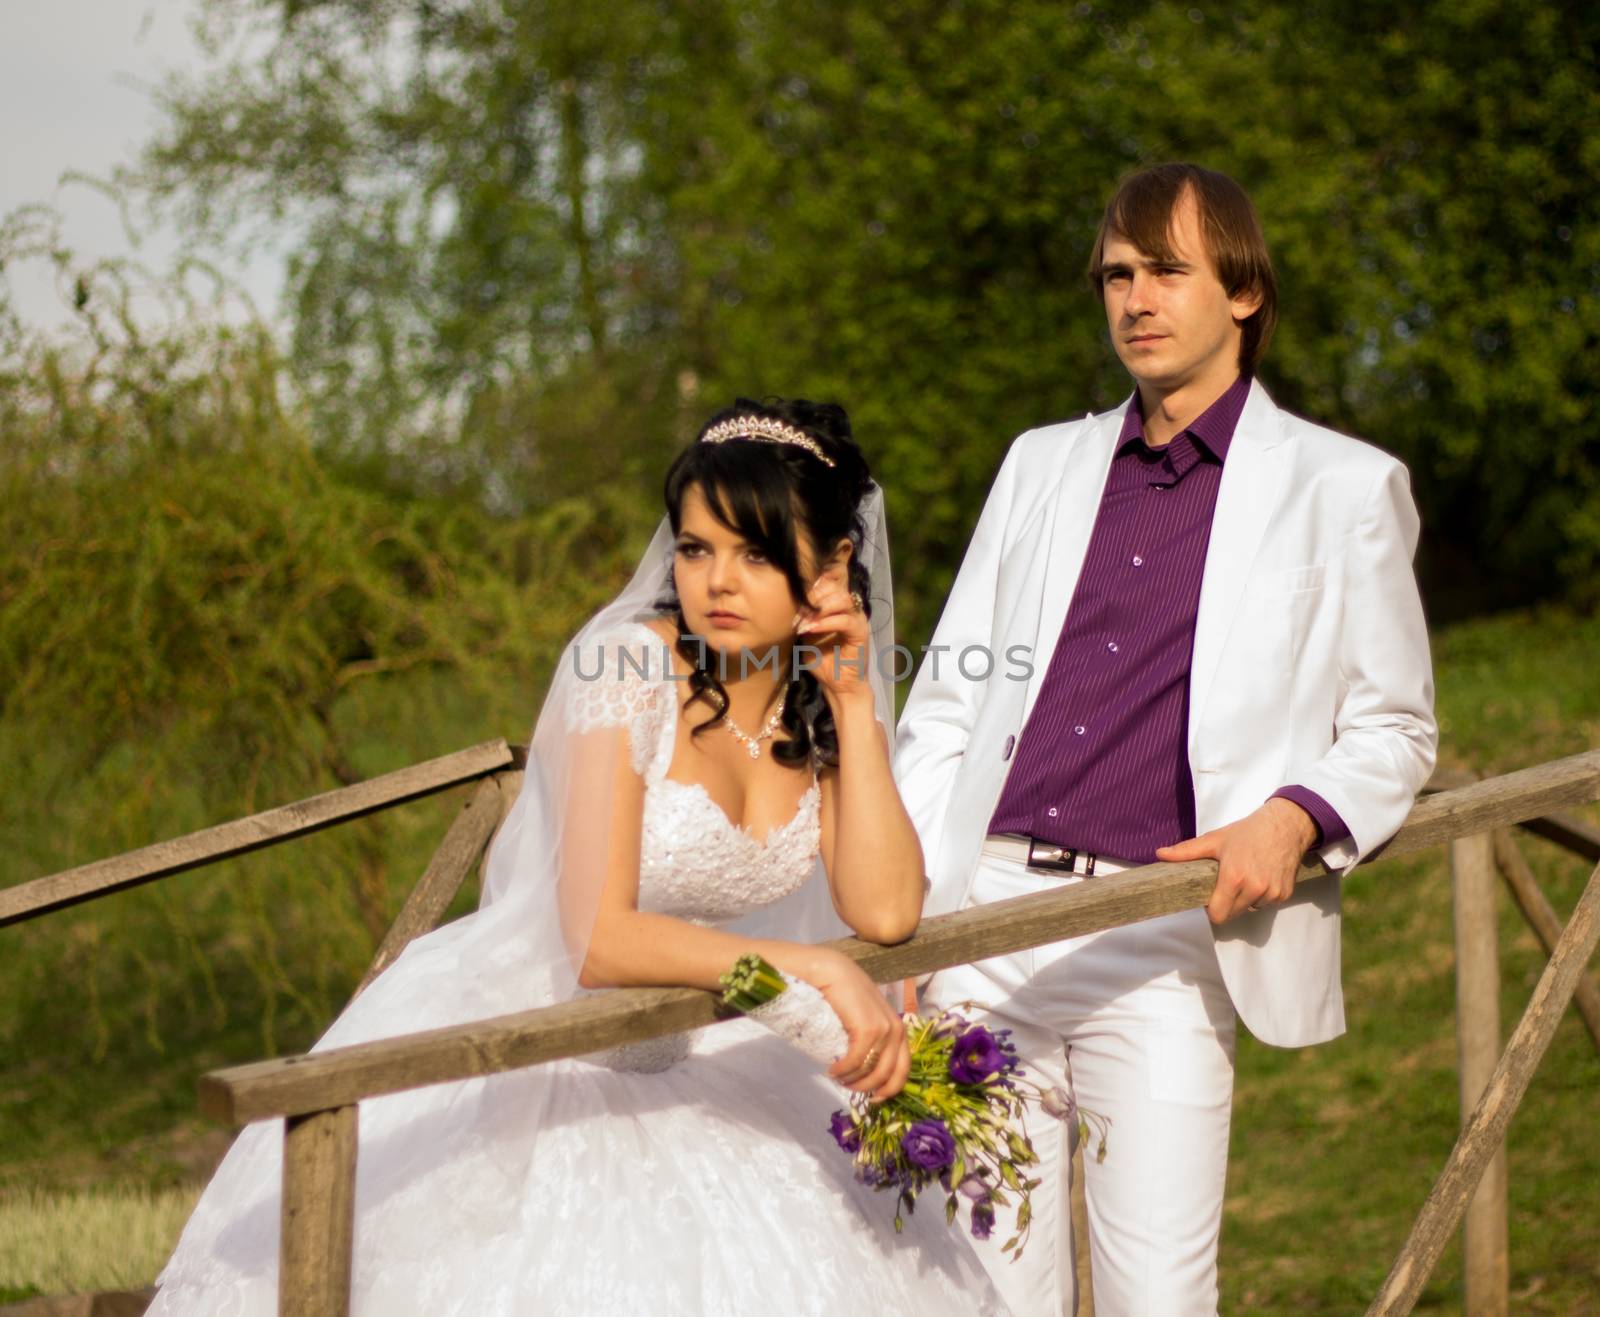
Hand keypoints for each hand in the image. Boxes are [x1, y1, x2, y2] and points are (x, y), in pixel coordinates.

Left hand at [795, 566, 871, 702]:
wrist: (837, 685)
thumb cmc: (823, 661)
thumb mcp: (806, 636)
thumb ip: (802, 618)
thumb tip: (785, 603)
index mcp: (836, 606)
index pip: (825, 583)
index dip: (808, 587)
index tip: (790, 600)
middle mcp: (849, 609)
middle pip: (833, 587)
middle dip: (811, 597)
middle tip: (795, 613)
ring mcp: (858, 619)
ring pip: (842, 599)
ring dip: (819, 608)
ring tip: (803, 621)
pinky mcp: (862, 633)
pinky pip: (847, 620)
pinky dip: (827, 622)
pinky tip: (811, 629)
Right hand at [804, 951, 909, 1100]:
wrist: (831, 971)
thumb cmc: (845, 994)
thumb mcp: (864, 1018)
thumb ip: (871, 1039)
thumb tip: (865, 1071)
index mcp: (899, 1029)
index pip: (904, 1069)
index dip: (890, 1089)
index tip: (873, 1099)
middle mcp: (897, 1030)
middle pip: (888, 1075)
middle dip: (868, 1088)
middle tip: (848, 1088)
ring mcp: (884, 1028)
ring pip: (872, 1071)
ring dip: (853, 1080)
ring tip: (837, 1077)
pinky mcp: (869, 1028)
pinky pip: (856, 1061)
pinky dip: (843, 1070)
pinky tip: (832, 1069)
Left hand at [1156, 799, 1318, 923]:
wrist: (1285, 826)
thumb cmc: (1247, 832)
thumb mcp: (1215, 840)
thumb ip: (1186, 851)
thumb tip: (1159, 854)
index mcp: (1234, 878)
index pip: (1218, 914)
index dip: (1210, 910)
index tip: (1208, 899)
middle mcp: (1255, 889)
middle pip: (1233, 914)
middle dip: (1227, 904)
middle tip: (1225, 884)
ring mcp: (1272, 893)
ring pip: (1250, 909)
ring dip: (1245, 900)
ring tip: (1245, 877)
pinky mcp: (1285, 895)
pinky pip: (1266, 904)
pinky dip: (1261, 896)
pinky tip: (1260, 877)